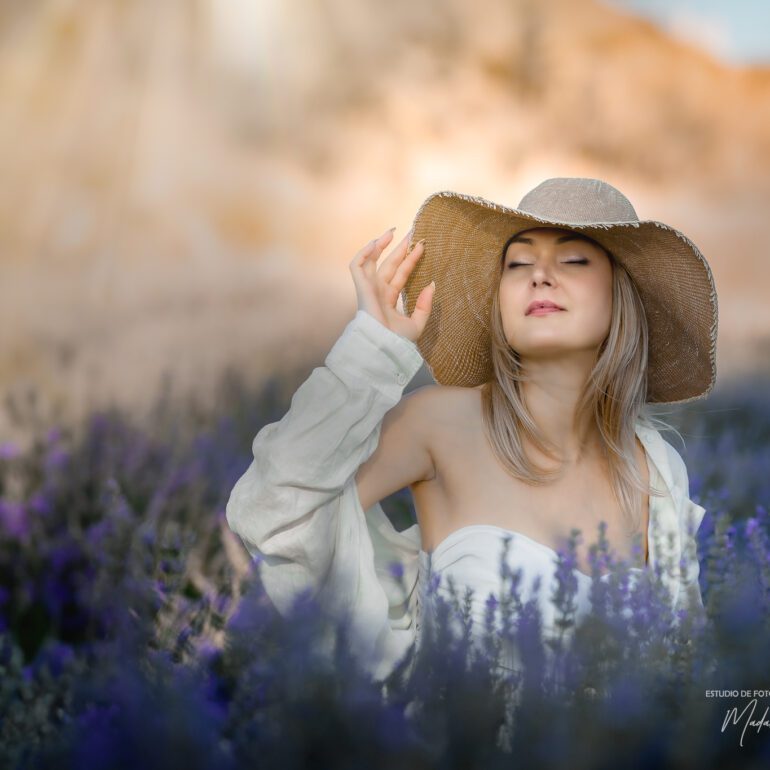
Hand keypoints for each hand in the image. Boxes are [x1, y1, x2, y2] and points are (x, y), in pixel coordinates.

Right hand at [348, 227, 434, 343]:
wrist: (385, 348)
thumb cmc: (398, 342)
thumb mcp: (417, 323)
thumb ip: (424, 305)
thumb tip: (431, 284)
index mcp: (389, 299)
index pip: (401, 273)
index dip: (410, 259)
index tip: (422, 245)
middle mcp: (378, 292)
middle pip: (389, 264)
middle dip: (400, 248)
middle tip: (413, 232)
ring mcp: (369, 289)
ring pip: (372, 261)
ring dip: (380, 245)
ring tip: (393, 232)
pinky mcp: (361, 288)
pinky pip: (357, 265)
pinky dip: (363, 253)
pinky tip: (377, 242)